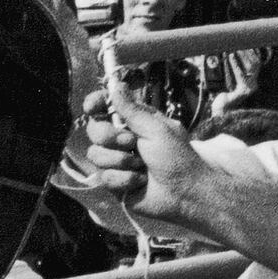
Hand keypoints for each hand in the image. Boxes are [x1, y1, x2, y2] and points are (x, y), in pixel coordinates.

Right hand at [85, 84, 216, 224]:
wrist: (185, 194)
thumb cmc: (178, 158)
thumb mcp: (156, 129)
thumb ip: (132, 109)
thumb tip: (117, 85)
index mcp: (135, 123)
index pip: (106, 108)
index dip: (95, 105)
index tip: (92, 107)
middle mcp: (122, 140)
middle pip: (94, 130)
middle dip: (110, 137)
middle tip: (131, 142)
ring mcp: (117, 162)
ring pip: (96, 155)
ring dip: (120, 161)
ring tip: (141, 167)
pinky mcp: (115, 182)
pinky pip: (104, 177)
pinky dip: (124, 179)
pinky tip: (139, 181)